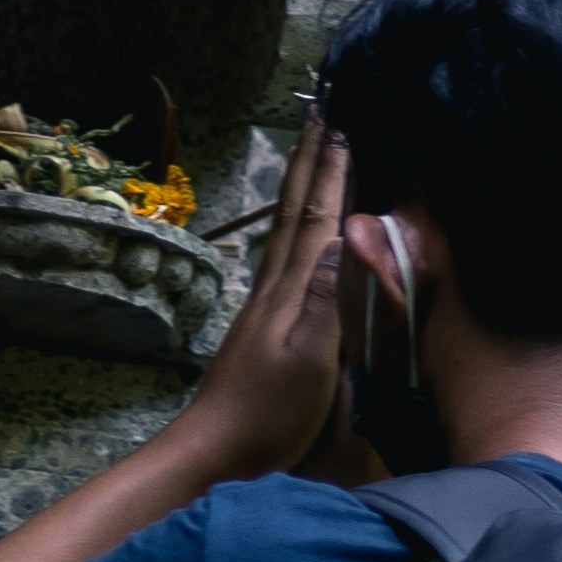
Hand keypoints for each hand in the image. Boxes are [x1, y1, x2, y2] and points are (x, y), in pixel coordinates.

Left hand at [174, 104, 354, 481]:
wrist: (215, 448)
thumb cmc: (270, 414)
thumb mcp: (311, 361)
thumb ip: (328, 299)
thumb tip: (346, 236)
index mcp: (292, 290)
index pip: (317, 217)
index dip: (331, 170)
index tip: (341, 121)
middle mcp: (276, 286)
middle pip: (294, 210)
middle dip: (310, 160)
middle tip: (320, 112)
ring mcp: (267, 303)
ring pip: (287, 228)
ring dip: (302, 185)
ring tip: (312, 152)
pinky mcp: (264, 323)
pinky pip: (287, 253)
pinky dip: (299, 224)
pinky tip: (300, 228)